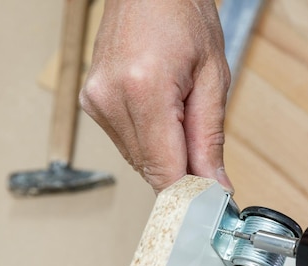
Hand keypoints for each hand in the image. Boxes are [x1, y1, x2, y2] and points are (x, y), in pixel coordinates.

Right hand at [79, 0, 232, 193]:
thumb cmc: (184, 16)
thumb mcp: (213, 77)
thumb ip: (210, 138)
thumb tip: (215, 185)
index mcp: (144, 90)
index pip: (164, 171)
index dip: (190, 195)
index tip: (212, 204)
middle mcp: (111, 99)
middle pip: (150, 169)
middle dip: (183, 174)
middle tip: (209, 159)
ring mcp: (96, 101)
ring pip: (137, 160)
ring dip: (166, 156)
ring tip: (184, 120)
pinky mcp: (92, 101)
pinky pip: (126, 142)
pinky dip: (150, 142)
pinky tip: (164, 115)